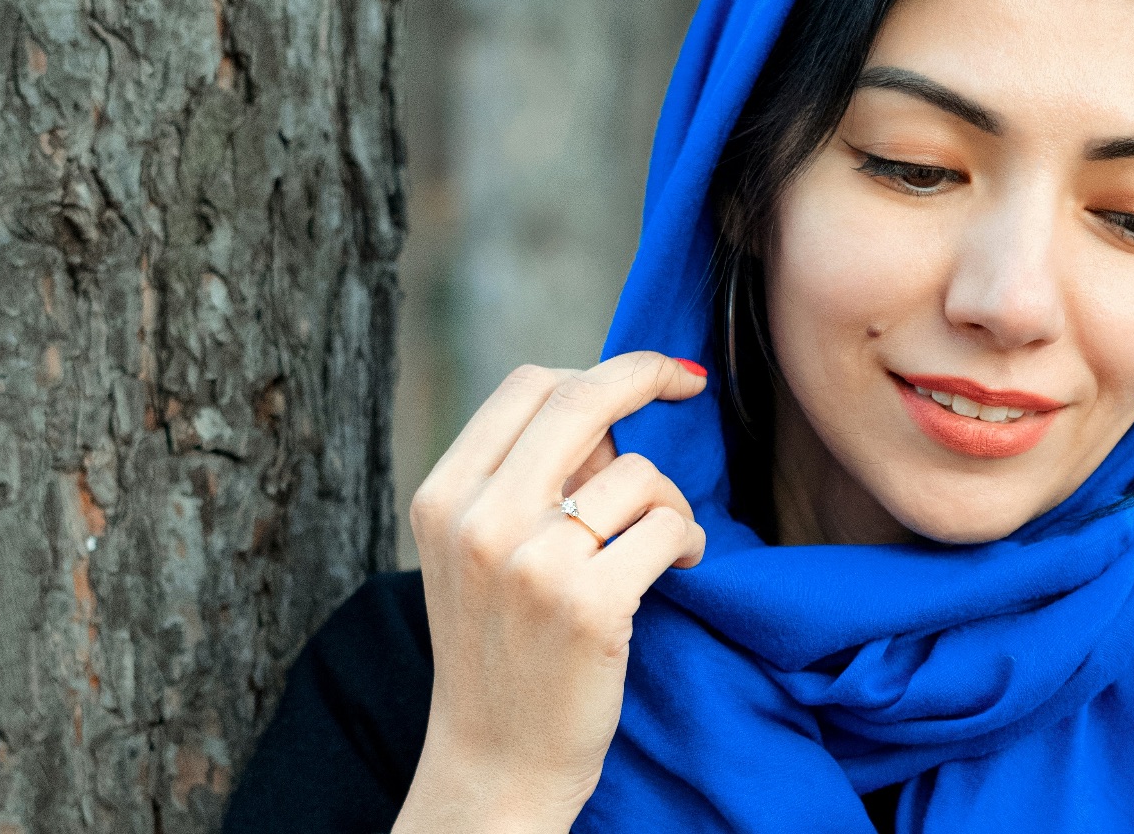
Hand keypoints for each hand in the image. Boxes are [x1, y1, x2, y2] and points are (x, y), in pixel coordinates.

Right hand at [393, 352, 708, 833]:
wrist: (496, 765)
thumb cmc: (503, 649)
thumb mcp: (482, 553)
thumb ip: (529, 479)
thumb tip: (615, 404)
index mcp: (442, 497)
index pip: (527, 386)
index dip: (599, 367)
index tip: (647, 373)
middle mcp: (478, 522)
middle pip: (582, 399)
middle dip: (649, 375)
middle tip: (689, 383)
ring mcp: (532, 564)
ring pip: (638, 472)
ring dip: (671, 500)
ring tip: (664, 542)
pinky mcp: (589, 605)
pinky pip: (669, 527)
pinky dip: (691, 541)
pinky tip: (682, 568)